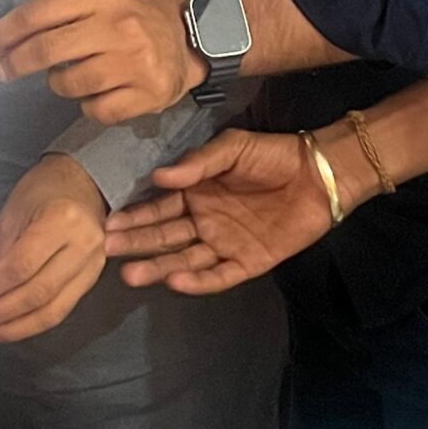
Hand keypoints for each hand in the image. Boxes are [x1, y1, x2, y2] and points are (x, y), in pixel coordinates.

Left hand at [0, 0, 205, 123]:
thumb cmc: (129, 19)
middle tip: (3, 72)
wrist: (189, 39)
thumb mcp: (96, 2)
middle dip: (15, 64)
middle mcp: (117, 26)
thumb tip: (1, 42)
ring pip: (68, 84)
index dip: (2, 34)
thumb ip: (55, 16)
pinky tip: (99, 93)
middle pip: (46, 50)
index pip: (37, 15)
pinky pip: (95, 110)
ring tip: (71, 77)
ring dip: (59, 84)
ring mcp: (133, 62)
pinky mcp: (146, 94)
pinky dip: (89, 106)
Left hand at [0, 157, 107, 343]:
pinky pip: (61, 310)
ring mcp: (92, 266)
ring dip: (15, 328)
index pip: (22, 266)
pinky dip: (32, 323)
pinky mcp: (91, 280)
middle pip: (38, 294)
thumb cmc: (45, 189)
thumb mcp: (13, 213)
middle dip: (0, 314)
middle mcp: (83, 246)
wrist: (83, 182)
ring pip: (52, 311)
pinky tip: (10, 327)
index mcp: (61, 220)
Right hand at [106, 129, 330, 293]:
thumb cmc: (274, 156)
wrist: (319, 174)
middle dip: (137, 243)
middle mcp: (204, 222)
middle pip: (165, 237)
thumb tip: (158, 177)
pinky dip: (198, 281)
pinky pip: (219, 276)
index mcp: (196, 194)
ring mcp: (225, 245)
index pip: (158, 208)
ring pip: (185, 260)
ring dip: (159, 267)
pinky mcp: (248, 263)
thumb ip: (198, 162)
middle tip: (108, 249)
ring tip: (131, 274)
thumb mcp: (233, 147)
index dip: (134, 216)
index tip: (107, 222)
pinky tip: (175, 280)